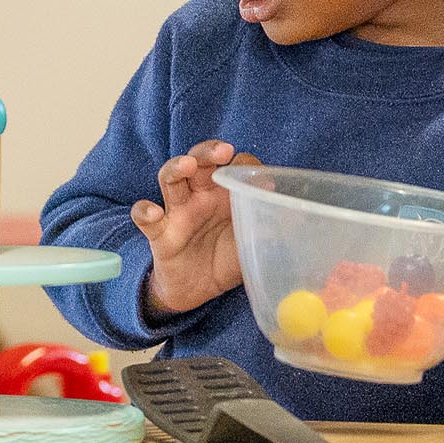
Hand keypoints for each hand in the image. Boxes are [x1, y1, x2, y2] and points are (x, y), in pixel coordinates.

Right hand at [133, 141, 260, 316]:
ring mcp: (178, 211)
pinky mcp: (159, 233)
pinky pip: (144, 217)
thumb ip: (271, 229)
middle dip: (209, 151)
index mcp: (225, 194)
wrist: (197, 291)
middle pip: (199, 161)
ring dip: (176, 168)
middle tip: (223, 152)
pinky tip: (154, 213)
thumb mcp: (253, 245)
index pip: (232, 165)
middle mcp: (200, 196)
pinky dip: (145, 211)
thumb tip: (299, 217)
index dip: (244, 164)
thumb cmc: (225, 259)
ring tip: (186, 165)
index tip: (259, 177)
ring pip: (170, 178)